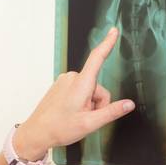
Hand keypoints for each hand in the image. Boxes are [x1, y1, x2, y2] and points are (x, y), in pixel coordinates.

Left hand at [15, 27, 134, 160]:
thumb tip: (129, 104)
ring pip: (90, 90)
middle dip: (98, 103)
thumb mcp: (90, 123)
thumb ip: (111, 112)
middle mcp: (72, 78)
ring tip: (75, 116)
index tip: (114, 31)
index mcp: (80, 83)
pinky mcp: (61, 85)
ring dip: (89, 104)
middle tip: (84, 117)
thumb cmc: (59, 128)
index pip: (97, 58)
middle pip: (99, 87)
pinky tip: (70, 112)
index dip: (107, 44)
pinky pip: (80, 91)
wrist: (37, 133)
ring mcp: (65, 81)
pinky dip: (80, 101)